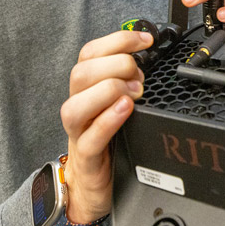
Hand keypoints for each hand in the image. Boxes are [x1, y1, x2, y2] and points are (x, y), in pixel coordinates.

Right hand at [60, 30, 151, 224]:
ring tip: (133, 93)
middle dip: (115, 65)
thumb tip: (148, 55)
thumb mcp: (117, 104)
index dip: (118, 40)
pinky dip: (108, 120)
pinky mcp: (87, 157)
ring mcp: (78, 133)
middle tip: (140, 76)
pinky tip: (125, 110)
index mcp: (85, 89)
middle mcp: (78, 106)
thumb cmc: (108, 140)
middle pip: (81, 73)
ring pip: (76, 104)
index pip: (90, 53)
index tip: (145, 40)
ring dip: (108, 91)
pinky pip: (90, 138)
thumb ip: (127, 80)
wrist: (92, 185)